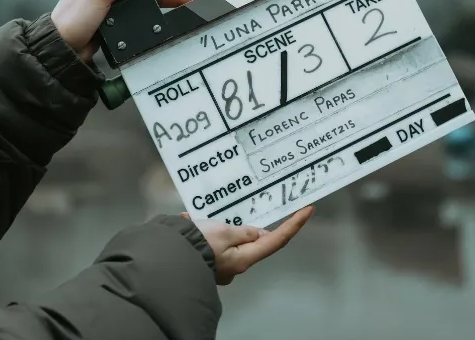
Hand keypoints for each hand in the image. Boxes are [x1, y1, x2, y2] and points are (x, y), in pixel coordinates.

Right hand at [186, 206, 313, 284]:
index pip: (276, 239)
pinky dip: (205, 230)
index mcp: (244, 258)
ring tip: (201, 218)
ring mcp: (220, 266)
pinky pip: (211, 242)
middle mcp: (236, 265)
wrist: (165, 261)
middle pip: (251, 241)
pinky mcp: (206, 261)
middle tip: (235, 212)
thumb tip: (257, 233)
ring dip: (219, 227)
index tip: (308, 209)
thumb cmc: (197, 245)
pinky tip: (191, 223)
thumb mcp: (223, 232)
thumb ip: (243, 231)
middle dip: (244, 226)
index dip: (294, 224)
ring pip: (229, 240)